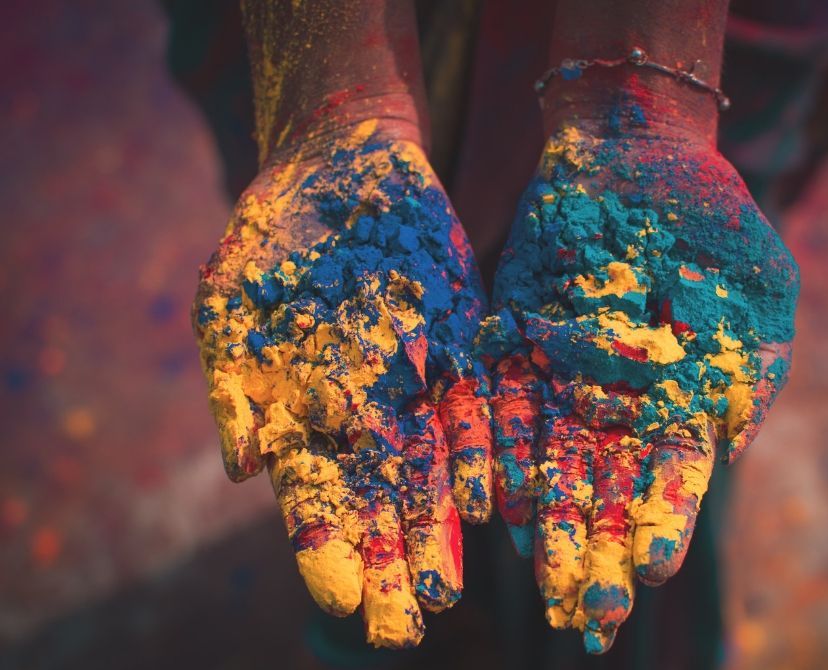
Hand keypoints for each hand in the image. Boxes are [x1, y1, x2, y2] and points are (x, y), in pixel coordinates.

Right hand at [193, 121, 491, 647]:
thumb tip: (242, 469)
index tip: (343, 604)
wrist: (342, 165)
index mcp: (302, 414)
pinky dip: (478, 454)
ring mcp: (415, 386)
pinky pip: (474, 410)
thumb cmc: (272, 236)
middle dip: (389, 566)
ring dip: (437, 530)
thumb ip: (234, 386)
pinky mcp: (460, 349)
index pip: (315, 501)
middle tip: (403, 630)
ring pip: (429, 472)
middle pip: (377, 505)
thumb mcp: (231, 300)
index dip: (327, 552)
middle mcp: (362, 414)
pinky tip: (487, 501)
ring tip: (446, 590)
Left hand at [480, 123, 798, 652]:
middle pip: (605, 486)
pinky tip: (495, 496)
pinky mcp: (516, 342)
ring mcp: (562, 375)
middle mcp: (617, 401)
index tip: (649, 572)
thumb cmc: (714, 219)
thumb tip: (735, 445)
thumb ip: (753, 368)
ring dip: (545, 517)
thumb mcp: (760, 290)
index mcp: (679, 399)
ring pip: (549, 458)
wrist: (639, 152)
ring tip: (537, 574)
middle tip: (588, 610)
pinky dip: (499, 447)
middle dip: (597, 547)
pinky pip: (502, 403)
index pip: (670, 478)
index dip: (661, 523)